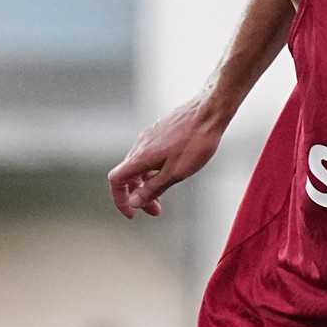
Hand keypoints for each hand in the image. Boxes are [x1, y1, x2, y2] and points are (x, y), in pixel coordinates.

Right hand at [109, 97, 227, 217]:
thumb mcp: (176, 173)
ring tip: (163, 196)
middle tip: (155, 210)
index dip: (120, 200)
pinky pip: (148, 156)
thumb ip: (153, 188)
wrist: (209, 112)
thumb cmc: (196, 142)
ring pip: (139, 165)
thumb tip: (134, 202)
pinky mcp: (159, 133)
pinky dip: (153, 171)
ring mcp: (149, 138)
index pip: (116, 180)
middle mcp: (140, 145)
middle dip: (138, 196)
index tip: (132, 214)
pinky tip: (169, 174)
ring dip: (146, 184)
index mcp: (141, 156)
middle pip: (127, 175)